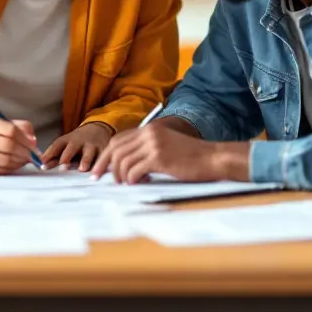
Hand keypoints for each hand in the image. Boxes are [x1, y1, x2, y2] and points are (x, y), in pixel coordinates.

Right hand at [0, 115, 37, 173]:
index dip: (25, 139)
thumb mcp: (2, 124)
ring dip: (19, 162)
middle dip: (24, 152)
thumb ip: (21, 127)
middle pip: (8, 146)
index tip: (34, 145)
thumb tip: (33, 141)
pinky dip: (11, 169)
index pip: (11, 130)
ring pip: (5, 160)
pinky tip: (14, 165)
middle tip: (32, 156)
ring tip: (24, 160)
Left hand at [41, 123, 113, 171]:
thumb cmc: (77, 142)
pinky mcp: (103, 150)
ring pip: (89, 152)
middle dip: (67, 157)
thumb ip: (54, 155)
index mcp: (67, 140)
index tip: (42, 164)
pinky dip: (101, 164)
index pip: (56, 145)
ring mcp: (92, 145)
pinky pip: (103, 158)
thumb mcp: (65, 144)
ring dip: (85, 160)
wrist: (98, 129)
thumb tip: (40, 165)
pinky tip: (99, 172)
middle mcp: (79, 141)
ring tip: (82, 169)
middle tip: (62, 168)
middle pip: (72, 148)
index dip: (49, 154)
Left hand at [90, 120, 250, 184]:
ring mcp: (154, 145)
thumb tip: (125, 164)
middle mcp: (149, 133)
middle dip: (105, 165)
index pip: (118, 139)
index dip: (105, 154)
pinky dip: (131, 179)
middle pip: (116, 149)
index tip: (99, 169)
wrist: (212, 158)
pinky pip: (134, 170)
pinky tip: (137, 183)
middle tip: (100, 179)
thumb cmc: (191, 156)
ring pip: (123, 161)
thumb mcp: (166, 146)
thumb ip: (147, 149)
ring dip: (120, 175)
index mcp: (150, 129)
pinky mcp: (159, 158)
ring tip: (125, 183)